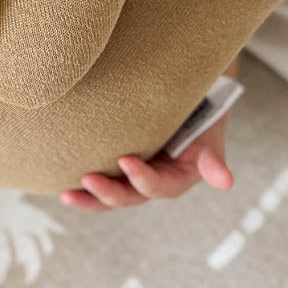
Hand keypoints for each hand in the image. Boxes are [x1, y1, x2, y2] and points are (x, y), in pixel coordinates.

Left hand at [59, 63, 238, 211]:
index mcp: (178, 178)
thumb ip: (212, 157)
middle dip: (108, 193)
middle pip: (130, 196)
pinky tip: (62, 184)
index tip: (125, 161)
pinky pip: (102, 178)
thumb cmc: (204, 107)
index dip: (142, 179)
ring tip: (67, 194)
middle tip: (87, 179)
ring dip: (90, 197)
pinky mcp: (120, 165)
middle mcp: (156, 180)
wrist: (191, 90)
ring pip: (112, 193)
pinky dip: (84, 185)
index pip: (158, 187)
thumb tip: (226, 181)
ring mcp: (136, 174)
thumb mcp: (212, 129)